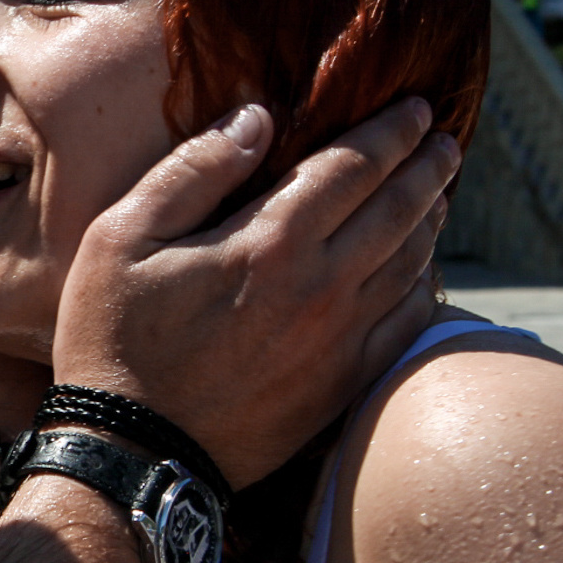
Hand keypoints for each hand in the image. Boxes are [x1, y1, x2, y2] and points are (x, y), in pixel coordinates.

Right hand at [50, 98, 455, 488]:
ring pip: (412, 265)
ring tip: (442, 196)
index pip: (355, 167)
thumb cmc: (115, 339)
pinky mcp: (342, 385)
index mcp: (272, 240)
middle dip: (429, 168)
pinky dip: (424, 290)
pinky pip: (406, 326)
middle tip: (447, 143)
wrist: (133, 453)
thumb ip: (192, 171)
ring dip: (432, 222)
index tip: (417, 109)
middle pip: (400, 210)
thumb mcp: (121, 238)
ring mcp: (340, 339)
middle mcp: (322, 284)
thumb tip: (256, 119)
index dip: (391, 131)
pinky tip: (423, 275)